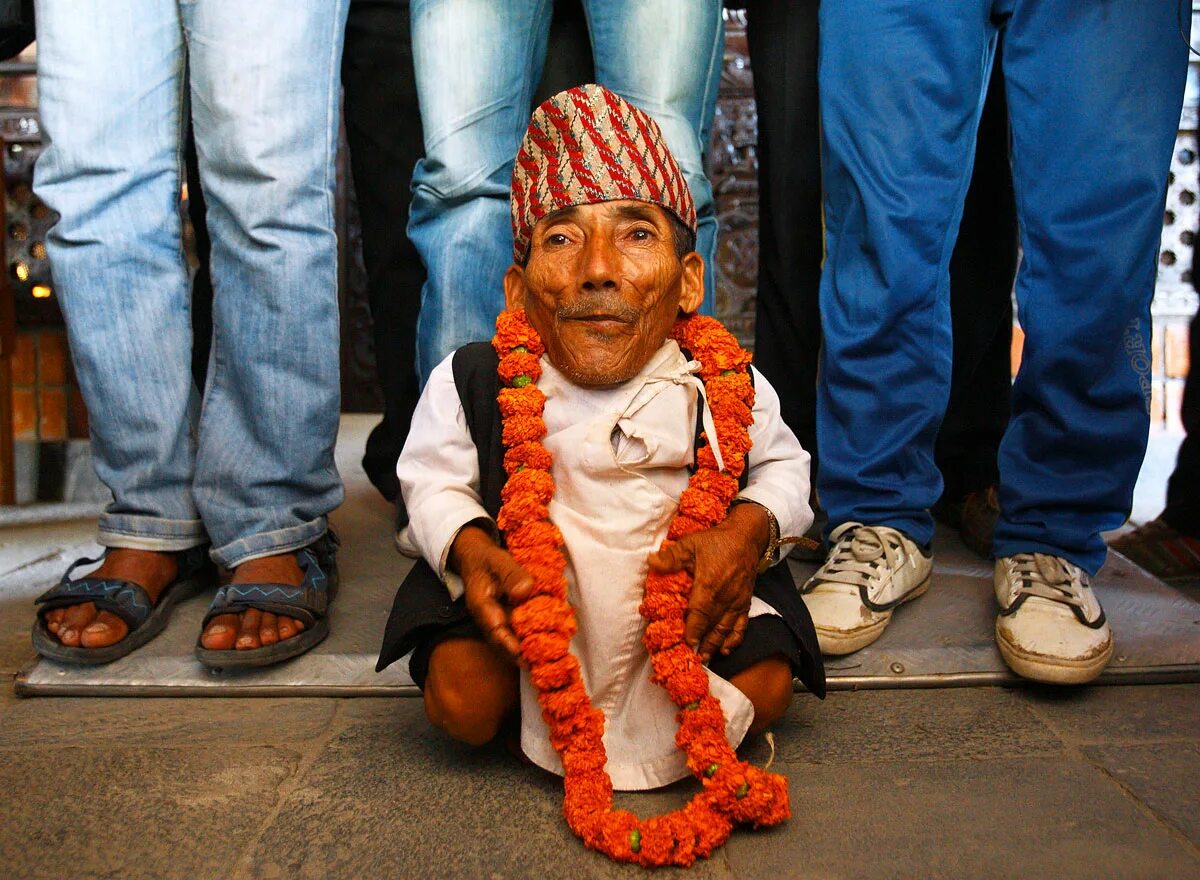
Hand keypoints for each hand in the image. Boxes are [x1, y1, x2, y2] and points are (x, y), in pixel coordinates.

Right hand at [449, 523, 535, 664]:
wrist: (477, 558)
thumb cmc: (487, 560)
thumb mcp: (498, 561)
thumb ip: (511, 575)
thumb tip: (524, 591)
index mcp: (481, 605)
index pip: (494, 629)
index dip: (508, 643)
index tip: (521, 654)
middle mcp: (487, 618)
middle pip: (502, 642)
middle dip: (519, 656)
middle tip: (538, 665)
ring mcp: (496, 621)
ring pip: (510, 641)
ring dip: (526, 651)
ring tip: (544, 661)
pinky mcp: (506, 620)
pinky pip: (516, 633)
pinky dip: (529, 639)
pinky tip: (546, 643)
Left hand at [647, 502, 769, 662]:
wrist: (746, 538)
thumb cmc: (716, 541)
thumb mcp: (691, 543)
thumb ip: (671, 556)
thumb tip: (651, 562)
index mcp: (709, 584)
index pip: (699, 613)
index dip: (692, 630)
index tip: (686, 644)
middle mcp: (724, 597)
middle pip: (711, 625)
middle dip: (701, 643)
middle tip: (691, 659)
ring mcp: (737, 601)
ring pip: (725, 629)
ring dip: (714, 645)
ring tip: (704, 658)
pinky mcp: (745, 602)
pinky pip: (741, 625)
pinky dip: (734, 639)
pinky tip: (726, 649)